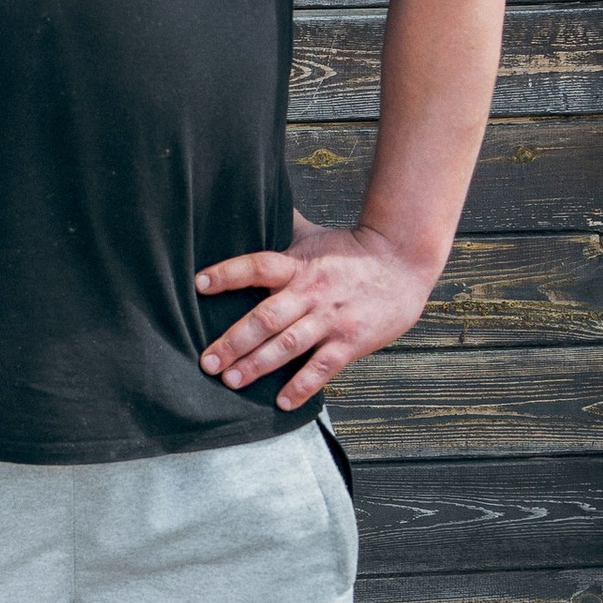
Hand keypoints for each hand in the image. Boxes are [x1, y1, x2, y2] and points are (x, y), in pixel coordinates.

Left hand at [196, 218, 439, 406]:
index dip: (228, 274)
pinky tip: (281, 402)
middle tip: (207, 363)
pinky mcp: (351, 341)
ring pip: (288, 345)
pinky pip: (322, 367)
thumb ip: (281, 227)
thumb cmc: (352, 250)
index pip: (257, 266)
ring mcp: (330, 319)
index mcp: (298, 265)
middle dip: (234, 342)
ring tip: (232, 381)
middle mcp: (310, 293)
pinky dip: (301, 386)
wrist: (403, 262)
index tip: (199, 284)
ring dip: (258, 365)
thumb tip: (253, 200)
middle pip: (266, 318)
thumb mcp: (314, 235)